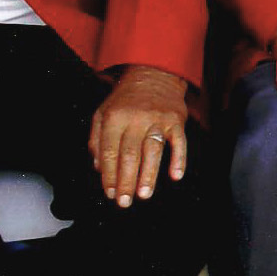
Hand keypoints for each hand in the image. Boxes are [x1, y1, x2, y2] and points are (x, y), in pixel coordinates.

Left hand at [89, 64, 189, 206]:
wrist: (154, 74)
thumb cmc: (127, 98)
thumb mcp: (102, 112)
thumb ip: (96, 139)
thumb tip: (99, 166)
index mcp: (114, 118)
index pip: (109, 152)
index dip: (108, 175)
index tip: (110, 192)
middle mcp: (136, 118)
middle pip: (129, 155)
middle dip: (126, 181)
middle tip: (124, 201)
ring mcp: (158, 119)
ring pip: (153, 151)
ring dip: (148, 175)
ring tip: (144, 194)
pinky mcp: (176, 120)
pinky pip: (179, 142)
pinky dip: (179, 159)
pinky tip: (175, 175)